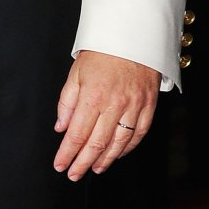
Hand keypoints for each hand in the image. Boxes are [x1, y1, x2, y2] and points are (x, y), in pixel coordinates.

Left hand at [53, 50, 159, 180]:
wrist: (134, 35)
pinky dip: (127, 147)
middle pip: (97, 143)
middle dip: (82, 163)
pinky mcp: (148, 105)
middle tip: (74, 174)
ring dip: (105, 160)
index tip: (60, 164)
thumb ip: (67, 102)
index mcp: (92, 96)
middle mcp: (114, 104)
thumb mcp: (76, 73)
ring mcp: (134, 106)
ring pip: (119, 142)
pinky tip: (117, 154)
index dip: (67, 153)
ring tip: (94, 168)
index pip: (77, 134)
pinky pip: (139, 133)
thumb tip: (61, 128)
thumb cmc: (102, 52)